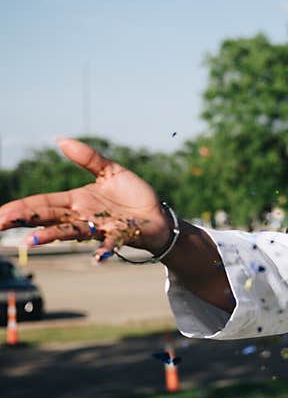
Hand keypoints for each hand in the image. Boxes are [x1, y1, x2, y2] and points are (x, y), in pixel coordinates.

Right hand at [0, 138, 170, 261]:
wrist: (158, 215)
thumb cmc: (133, 195)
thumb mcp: (110, 171)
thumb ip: (88, 158)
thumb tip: (60, 140)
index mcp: (76, 201)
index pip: (41, 203)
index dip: (20, 208)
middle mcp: (83, 216)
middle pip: (49, 218)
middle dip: (24, 222)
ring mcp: (100, 227)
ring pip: (72, 232)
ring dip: (52, 236)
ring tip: (32, 241)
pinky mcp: (120, 234)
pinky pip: (110, 244)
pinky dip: (103, 250)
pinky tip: (98, 258)